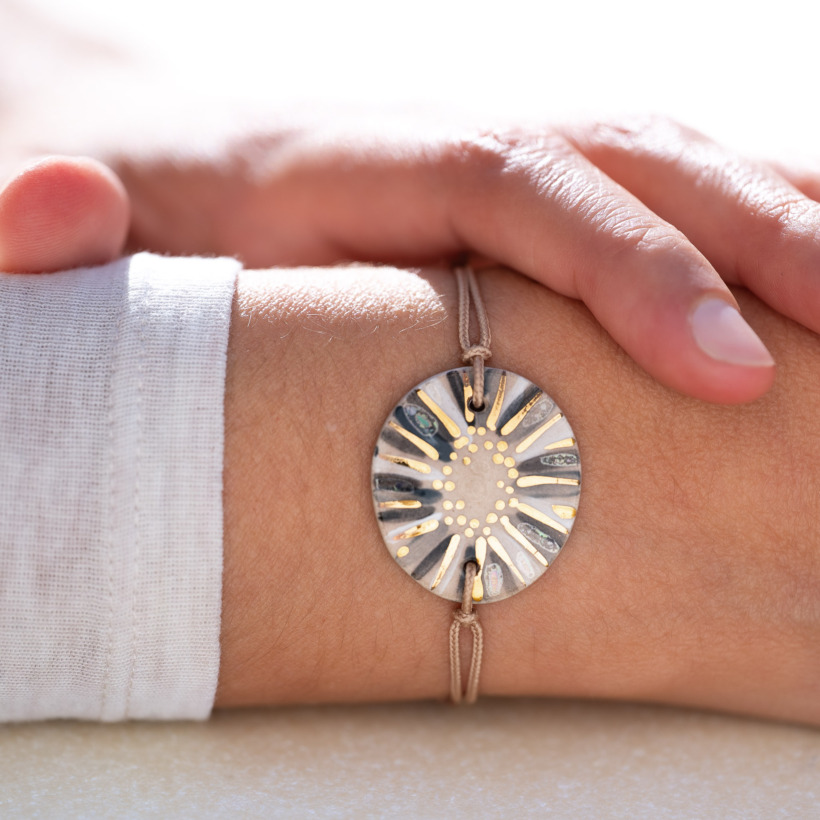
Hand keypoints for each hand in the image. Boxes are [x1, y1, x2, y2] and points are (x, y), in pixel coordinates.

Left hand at [3, 115, 819, 403]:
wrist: (155, 180)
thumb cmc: (137, 242)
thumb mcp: (83, 235)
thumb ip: (52, 227)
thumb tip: (51, 206)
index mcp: (341, 167)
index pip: (516, 186)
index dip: (630, 266)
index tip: (727, 373)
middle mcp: (436, 146)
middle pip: (621, 159)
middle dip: (747, 240)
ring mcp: (486, 166)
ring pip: (657, 160)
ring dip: (770, 215)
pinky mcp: (512, 207)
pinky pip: (639, 196)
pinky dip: (729, 220)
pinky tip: (794, 260)